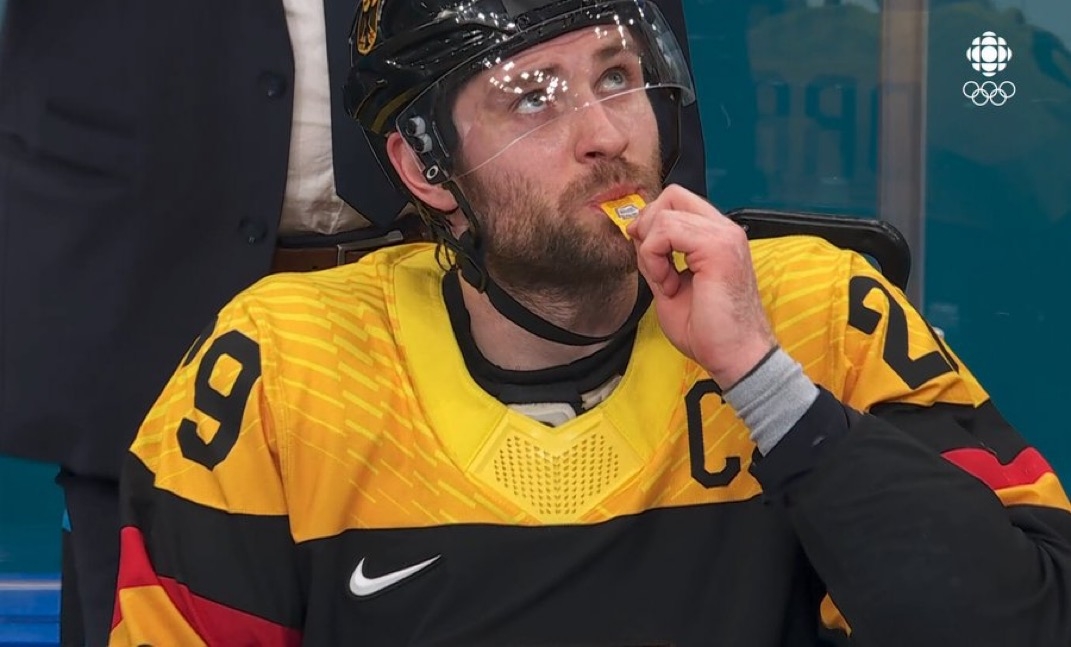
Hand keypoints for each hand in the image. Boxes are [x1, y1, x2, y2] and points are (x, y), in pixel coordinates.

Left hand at [627, 184, 776, 388]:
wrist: (734, 356)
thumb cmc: (708, 331)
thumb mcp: (670, 285)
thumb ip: (657, 257)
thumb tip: (637, 235)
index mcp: (716, 237)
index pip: (677, 202)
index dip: (652, 221)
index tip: (649, 257)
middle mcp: (724, 230)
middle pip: (672, 195)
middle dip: (648, 224)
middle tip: (651, 262)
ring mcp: (723, 235)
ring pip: (665, 213)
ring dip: (651, 249)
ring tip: (665, 282)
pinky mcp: (717, 247)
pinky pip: (665, 231)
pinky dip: (654, 257)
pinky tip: (668, 285)